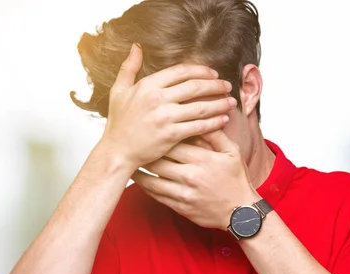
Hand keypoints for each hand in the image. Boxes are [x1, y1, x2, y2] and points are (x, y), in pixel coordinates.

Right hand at [100, 43, 236, 171]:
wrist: (117, 151)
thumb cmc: (119, 122)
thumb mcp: (119, 91)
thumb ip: (129, 67)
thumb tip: (136, 46)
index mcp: (147, 85)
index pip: (180, 72)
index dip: (200, 70)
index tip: (213, 73)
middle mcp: (157, 99)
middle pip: (194, 86)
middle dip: (215, 85)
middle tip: (227, 86)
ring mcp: (165, 117)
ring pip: (200, 106)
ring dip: (219, 103)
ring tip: (231, 101)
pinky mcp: (171, 135)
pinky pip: (199, 126)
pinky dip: (214, 122)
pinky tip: (223, 119)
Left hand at [132, 130, 259, 229]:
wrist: (241, 213)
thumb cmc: (236, 180)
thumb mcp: (232, 153)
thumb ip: (216, 135)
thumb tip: (204, 116)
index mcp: (202, 159)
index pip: (173, 141)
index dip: (160, 134)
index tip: (151, 128)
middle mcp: (190, 175)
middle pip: (158, 159)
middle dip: (145, 151)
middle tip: (135, 142)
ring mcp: (183, 193)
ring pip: (152, 178)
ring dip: (139, 169)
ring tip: (131, 159)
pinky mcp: (179, 206)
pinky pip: (156, 195)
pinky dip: (145, 185)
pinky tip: (140, 178)